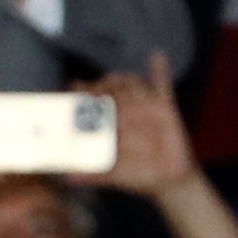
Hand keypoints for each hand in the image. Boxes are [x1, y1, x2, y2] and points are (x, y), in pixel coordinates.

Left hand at [78, 56, 197, 198]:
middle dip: (102, 84)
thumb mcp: (113, 175)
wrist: (168, 180)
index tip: (74, 88)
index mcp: (111, 122)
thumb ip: (93, 175)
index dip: (84, 91)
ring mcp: (145, 106)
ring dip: (122, 80)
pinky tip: (156, 57)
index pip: (95, 100)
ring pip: (133, 83)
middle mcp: (126, 110)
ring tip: (113, 84)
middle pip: (112, 87)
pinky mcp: (165, 107)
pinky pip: (163, 85)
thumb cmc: (137, 175)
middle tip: (93, 89)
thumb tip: (69, 178)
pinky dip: (160, 71)